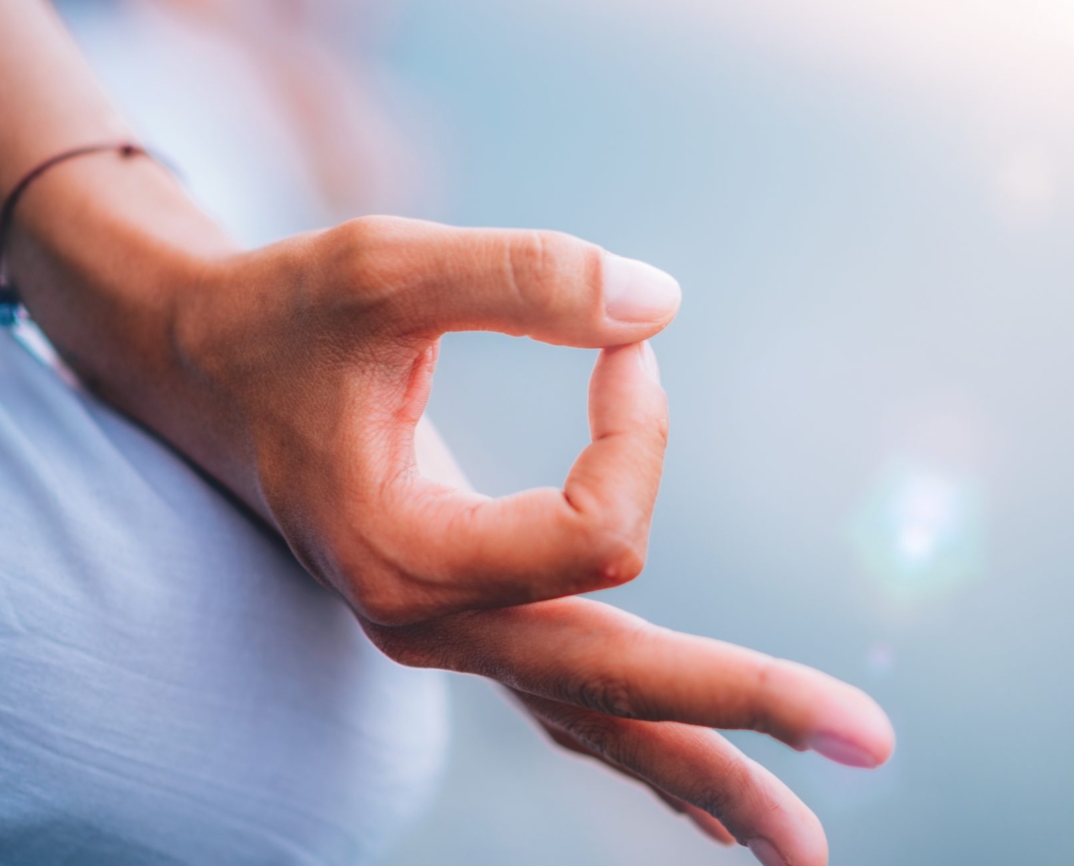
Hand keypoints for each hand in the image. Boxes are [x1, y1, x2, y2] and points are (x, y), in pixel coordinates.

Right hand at [171, 217, 893, 863]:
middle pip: (616, 692)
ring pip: (597, 728)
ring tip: (801, 852)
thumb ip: (523, 277)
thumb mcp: (386, 266)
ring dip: (708, 780)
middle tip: (875, 742)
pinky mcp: (468, 625)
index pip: (597, 535)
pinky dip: (648, 748)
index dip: (638, 429)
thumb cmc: (285, 312)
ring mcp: (450, 641)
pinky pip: (572, 709)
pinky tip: (715, 809)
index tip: (621, 340)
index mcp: (407, 558)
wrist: (198, 367)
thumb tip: (663, 305)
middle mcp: (430, 625)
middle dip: (747, 715)